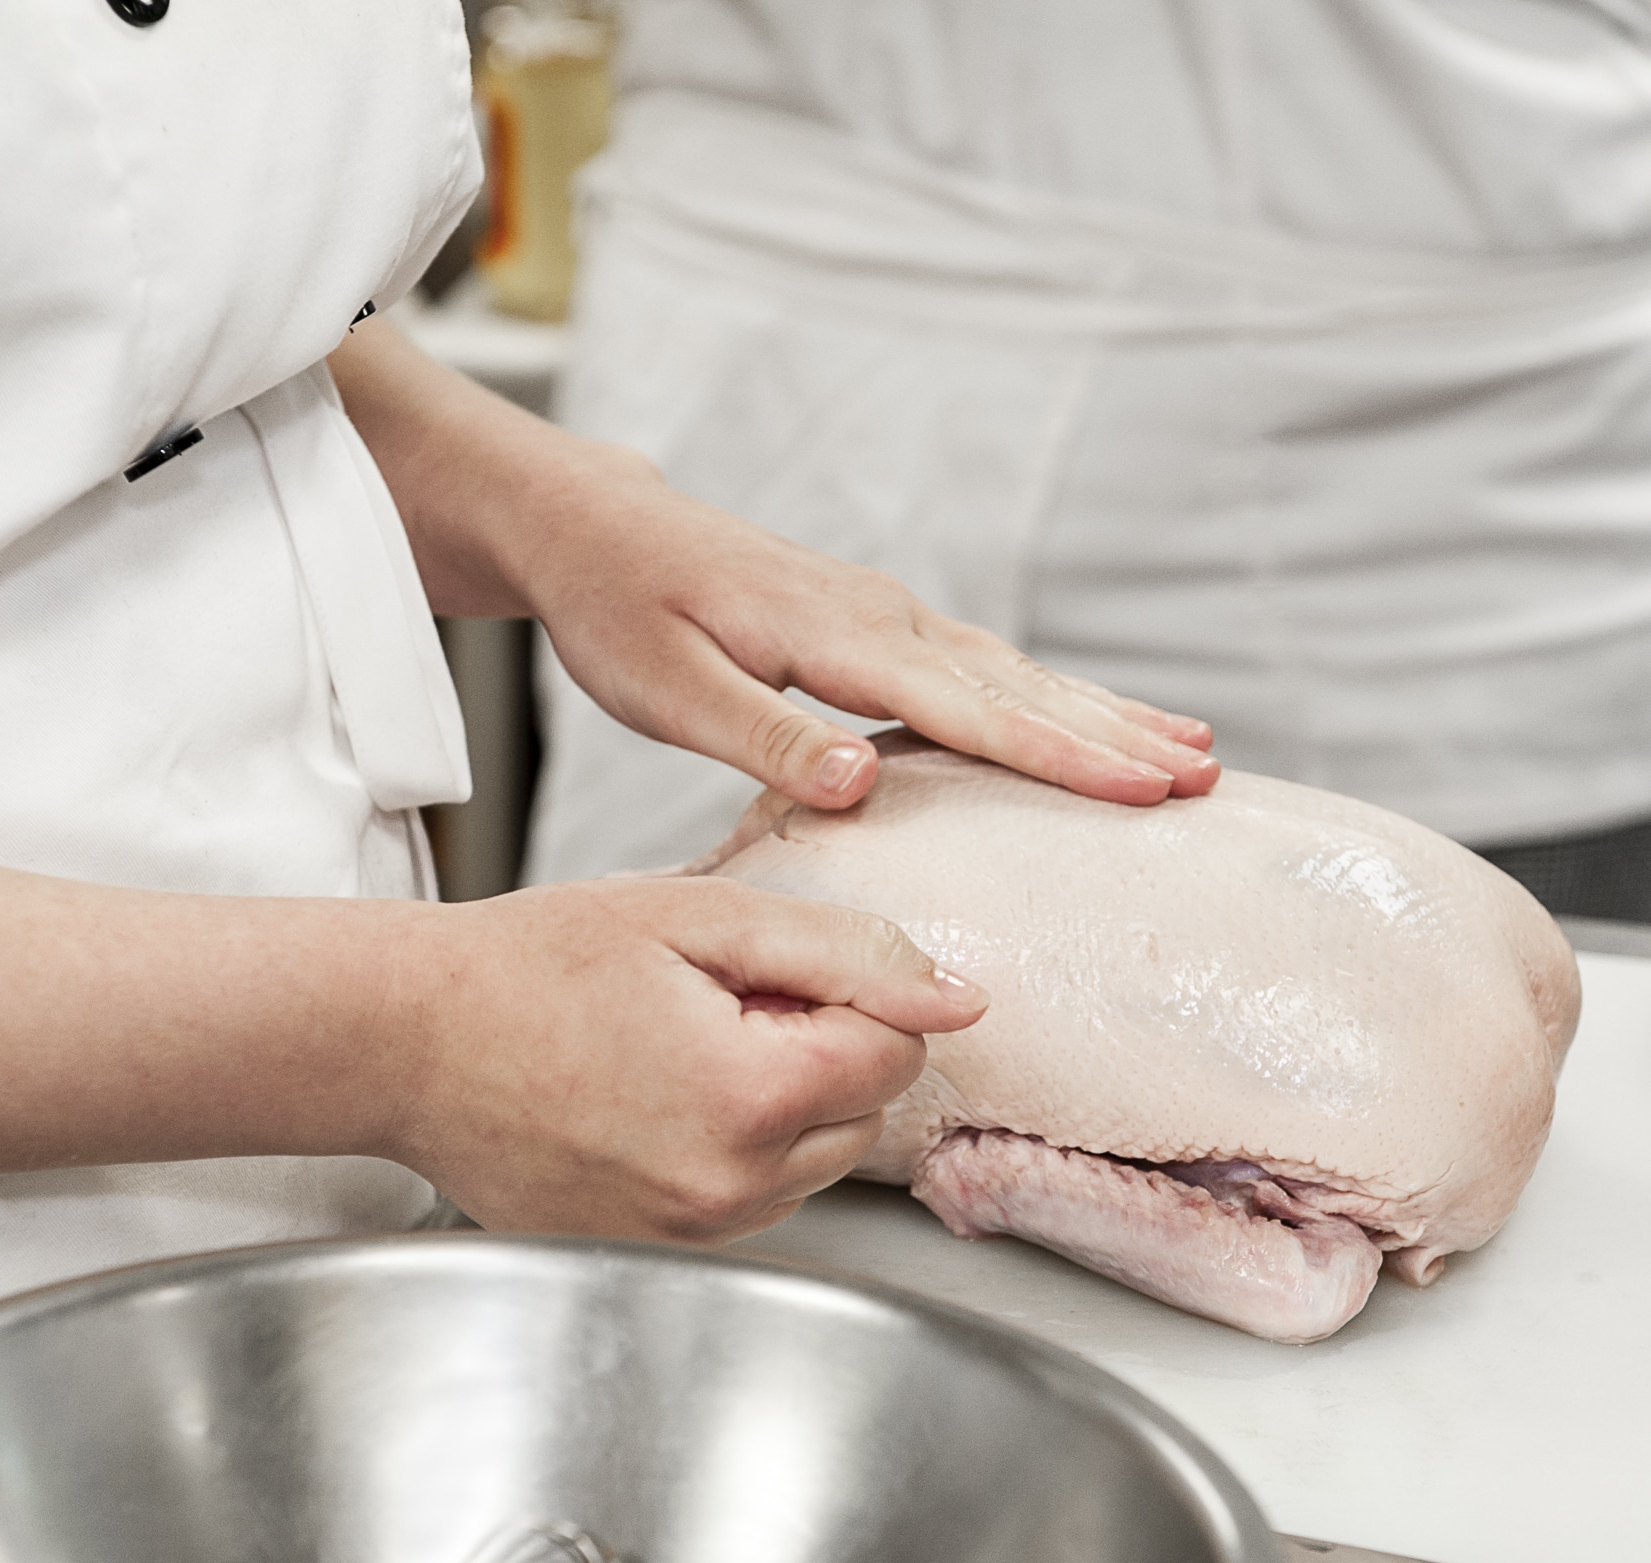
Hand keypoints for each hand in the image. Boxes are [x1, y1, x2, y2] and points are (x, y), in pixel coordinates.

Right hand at [383, 876, 987, 1239]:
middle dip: (820, 1050)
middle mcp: (730, 1190)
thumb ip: (846, 953)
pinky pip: (746, 1199)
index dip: (845, 994)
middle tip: (715, 1002)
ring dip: (779, 1103)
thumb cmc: (535, 964)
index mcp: (753, 1100)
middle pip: (863, 1115)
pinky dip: (731, 1146)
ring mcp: (688, 1233)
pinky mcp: (651, 1249)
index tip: (764, 972)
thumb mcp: (701, 917)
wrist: (409, 1040)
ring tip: (677, 1047)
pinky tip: (654, 1095)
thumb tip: (959, 999)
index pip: (898, 1052)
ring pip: (812, 1163)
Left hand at [522, 446, 1219, 812]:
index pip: (969, 709)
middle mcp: (880, 616)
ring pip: (1015, 669)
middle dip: (1115, 735)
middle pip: (1018, 685)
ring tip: (1190, 748)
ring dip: (1102, 711)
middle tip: (1207, 781)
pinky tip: (1088, 715)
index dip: (1062, 756)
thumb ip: (763, 737)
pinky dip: (1050, 693)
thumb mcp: (667, 689)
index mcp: (836, 638)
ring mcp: (885, 613)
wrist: (599, 531)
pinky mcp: (876, 620)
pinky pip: (984, 663)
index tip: (1145, 790)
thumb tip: (861, 783)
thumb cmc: (622, 614)